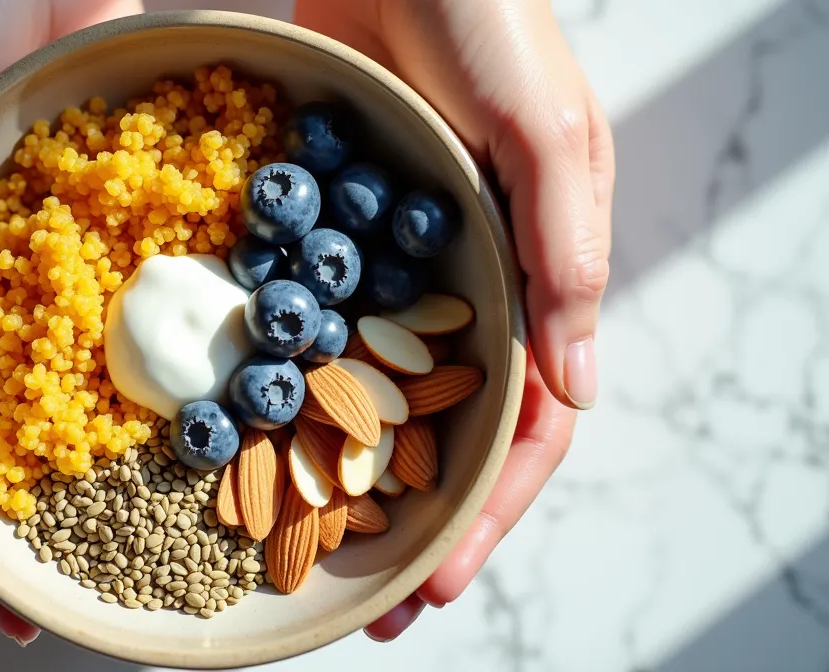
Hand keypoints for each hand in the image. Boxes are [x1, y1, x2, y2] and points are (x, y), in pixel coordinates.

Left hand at [293, 0, 614, 640]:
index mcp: (536, 280)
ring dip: (348, 475)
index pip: (524, 427)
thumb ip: (565, 253)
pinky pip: (315, 328)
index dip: (486, 511)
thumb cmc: (494, 22)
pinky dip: (293, 388)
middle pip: (447, 432)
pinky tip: (252, 439)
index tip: (431, 581)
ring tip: (305, 549)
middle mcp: (467, 290)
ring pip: (378, 396)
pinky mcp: (332, 240)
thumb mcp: (548, 132)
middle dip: (414, 521)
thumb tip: (579, 393)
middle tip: (368, 605)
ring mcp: (396, 272)